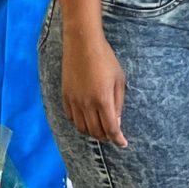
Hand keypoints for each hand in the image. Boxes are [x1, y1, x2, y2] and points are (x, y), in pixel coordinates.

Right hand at [61, 24, 127, 146]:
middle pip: (96, 131)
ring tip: (101, 130)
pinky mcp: (65, 96)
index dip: (118, 139)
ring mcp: (74, 101)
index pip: (111, 128)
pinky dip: (80, 124)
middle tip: (113, 136)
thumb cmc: (105, 59)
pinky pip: (71, 118)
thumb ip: (118, 103)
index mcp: (103, 99)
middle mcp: (87, 103)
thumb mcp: (119, 80)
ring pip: (82, 128)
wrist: (82, 44)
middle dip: (106, 137)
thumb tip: (117, 122)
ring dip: (93, 133)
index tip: (123, 144)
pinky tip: (87, 121)